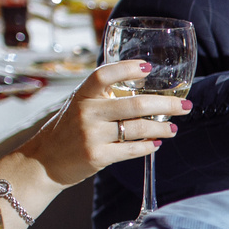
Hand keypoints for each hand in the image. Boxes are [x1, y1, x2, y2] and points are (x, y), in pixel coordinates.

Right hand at [15, 61, 186, 186]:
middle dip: (166, 105)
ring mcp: (91, 135)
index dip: (127, 69)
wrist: (43, 161)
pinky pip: (132, 150)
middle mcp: (86, 113)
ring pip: (139, 129)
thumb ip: (103, 97)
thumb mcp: (79, 106)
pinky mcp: (97, 156)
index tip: (148, 67)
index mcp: (82, 95)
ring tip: (173, 128)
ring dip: (162, 128)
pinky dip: (149, 146)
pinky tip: (157, 143)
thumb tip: (145, 90)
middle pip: (135, 105)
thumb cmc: (68, 130)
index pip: (104, 75)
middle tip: (184, 105)